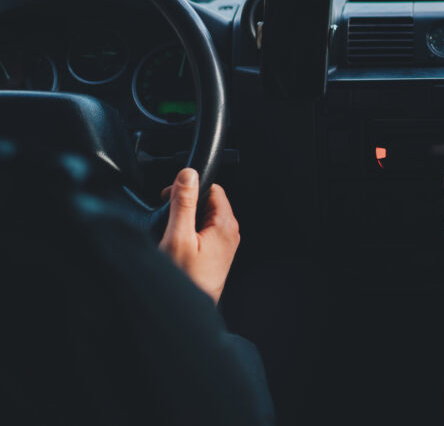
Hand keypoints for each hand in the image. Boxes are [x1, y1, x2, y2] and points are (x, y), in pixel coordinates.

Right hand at [158, 168, 239, 304]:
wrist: (186, 315)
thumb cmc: (184, 279)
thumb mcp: (178, 236)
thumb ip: (184, 203)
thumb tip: (189, 174)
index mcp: (226, 224)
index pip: (212, 188)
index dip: (190, 188)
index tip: (171, 198)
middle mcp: (229, 233)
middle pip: (207, 202)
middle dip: (186, 205)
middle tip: (167, 219)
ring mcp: (223, 245)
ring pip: (202, 218)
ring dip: (184, 220)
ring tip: (171, 236)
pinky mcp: (215, 255)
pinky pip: (201, 233)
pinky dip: (187, 234)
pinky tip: (176, 246)